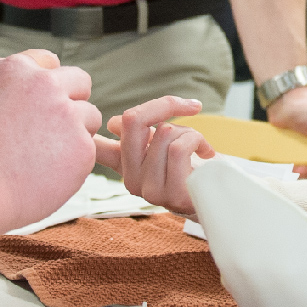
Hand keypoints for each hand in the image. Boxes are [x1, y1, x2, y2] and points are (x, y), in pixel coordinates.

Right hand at [0, 52, 101, 232]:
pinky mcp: (82, 146)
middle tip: (51, 135)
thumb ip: (12, 86)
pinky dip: (74, 164)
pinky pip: (89, 150)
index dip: (48, 90)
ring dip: (75, 134)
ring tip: (43, 159)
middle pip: (80, 84)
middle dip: (71, 105)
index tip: (37, 112)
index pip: (52, 67)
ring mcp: (67, 114)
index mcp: (17, 68)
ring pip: (90, 117)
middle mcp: (45, 84)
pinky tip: (46, 177)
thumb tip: (46, 72)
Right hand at [103, 96, 215, 216]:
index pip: (95, 146)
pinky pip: (179, 148)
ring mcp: (150, 190)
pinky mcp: (173, 195)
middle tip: (189, 107)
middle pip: (133, 119)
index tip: (107, 121)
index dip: (89, 128)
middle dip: (166, 105)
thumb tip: (112, 124)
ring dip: (190, 131)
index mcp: (123, 165)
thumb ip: (137, 135)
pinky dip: (198, 141)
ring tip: (198, 144)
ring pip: (165, 132)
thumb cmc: (189, 169)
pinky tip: (206, 153)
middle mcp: (131, 180)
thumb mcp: (159, 148)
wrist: (217, 200)